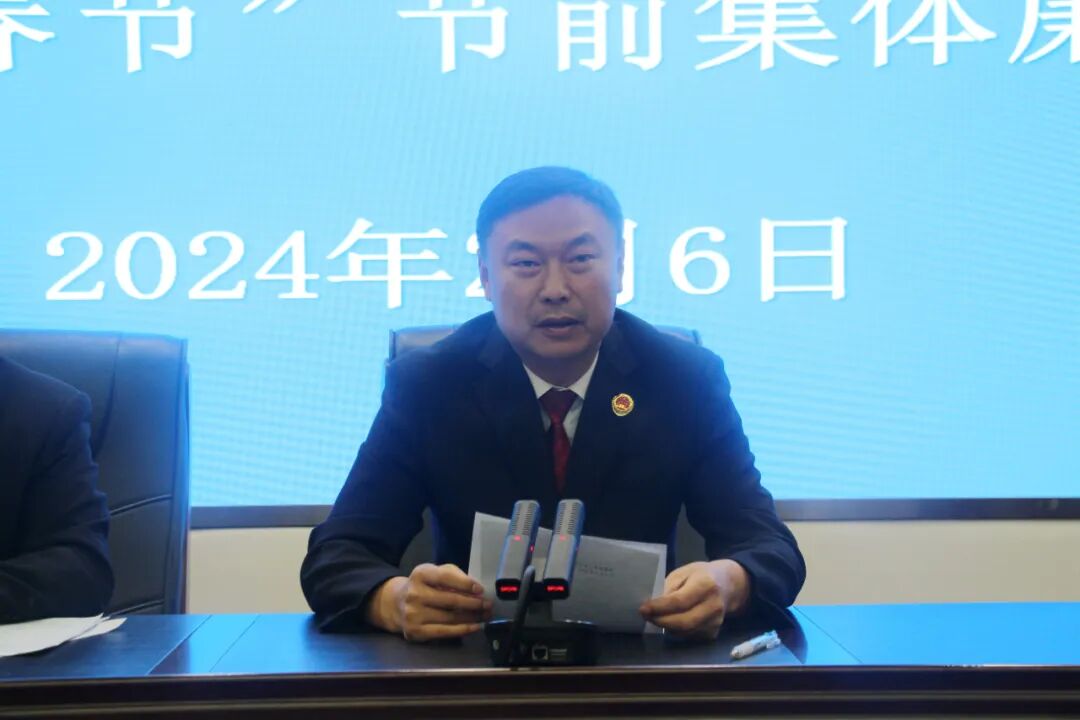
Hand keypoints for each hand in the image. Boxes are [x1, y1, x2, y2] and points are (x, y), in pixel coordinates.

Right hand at [367, 564, 492, 641]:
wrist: (397, 604)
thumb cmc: (424, 586)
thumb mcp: (435, 573)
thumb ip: (454, 576)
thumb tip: (476, 589)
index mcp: (421, 574)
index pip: (446, 577)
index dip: (466, 584)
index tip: (481, 590)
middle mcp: (414, 593)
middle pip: (451, 600)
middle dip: (474, 603)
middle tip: (488, 605)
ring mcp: (413, 614)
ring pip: (450, 617)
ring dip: (472, 617)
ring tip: (485, 615)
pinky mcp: (415, 631)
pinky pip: (444, 632)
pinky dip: (463, 630)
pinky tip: (475, 627)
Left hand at [638, 559, 749, 638]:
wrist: (730, 585)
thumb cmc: (702, 575)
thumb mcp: (684, 573)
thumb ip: (670, 588)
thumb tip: (654, 605)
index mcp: (706, 585)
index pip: (680, 601)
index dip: (659, 607)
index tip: (643, 609)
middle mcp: (713, 606)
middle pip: (683, 622)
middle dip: (660, 621)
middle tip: (646, 616)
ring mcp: (716, 622)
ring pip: (684, 632)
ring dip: (666, 627)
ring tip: (655, 617)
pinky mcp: (713, 633)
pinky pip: (689, 635)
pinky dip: (676, 630)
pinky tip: (670, 621)